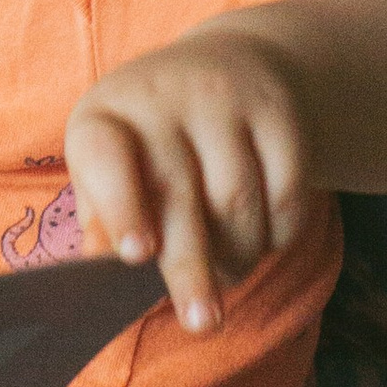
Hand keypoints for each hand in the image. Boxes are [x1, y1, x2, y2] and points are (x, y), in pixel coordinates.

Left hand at [65, 15, 312, 332]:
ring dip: (236, 256)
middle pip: (179, 193)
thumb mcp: (112, 165)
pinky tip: (262, 244)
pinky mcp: (279, 111)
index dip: (121, 206)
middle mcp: (162, 97)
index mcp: (106, 114)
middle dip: (190, 266)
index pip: (106, 157)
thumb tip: (99, 272)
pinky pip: (286, 191)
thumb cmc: (151, 140)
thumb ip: (103, 218)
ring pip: (238, 199)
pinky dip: (278, 235)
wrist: (229, 64)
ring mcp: (224, 99)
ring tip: (225, 281)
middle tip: (200, 322)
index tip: (136, 254)